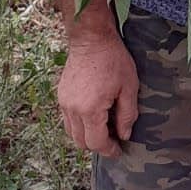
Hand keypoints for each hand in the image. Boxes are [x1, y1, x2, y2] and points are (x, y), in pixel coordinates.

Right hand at [57, 31, 139, 157]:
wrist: (91, 38)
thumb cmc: (113, 59)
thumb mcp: (129, 86)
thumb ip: (127, 114)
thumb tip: (124, 135)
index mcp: (90, 110)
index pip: (96, 143)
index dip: (109, 150)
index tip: (119, 151)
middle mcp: (73, 110)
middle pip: (81, 142)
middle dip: (97, 145)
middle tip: (114, 139)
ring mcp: (64, 102)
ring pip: (72, 133)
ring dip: (87, 136)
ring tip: (104, 127)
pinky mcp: (61, 95)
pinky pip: (68, 119)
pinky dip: (79, 124)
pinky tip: (94, 114)